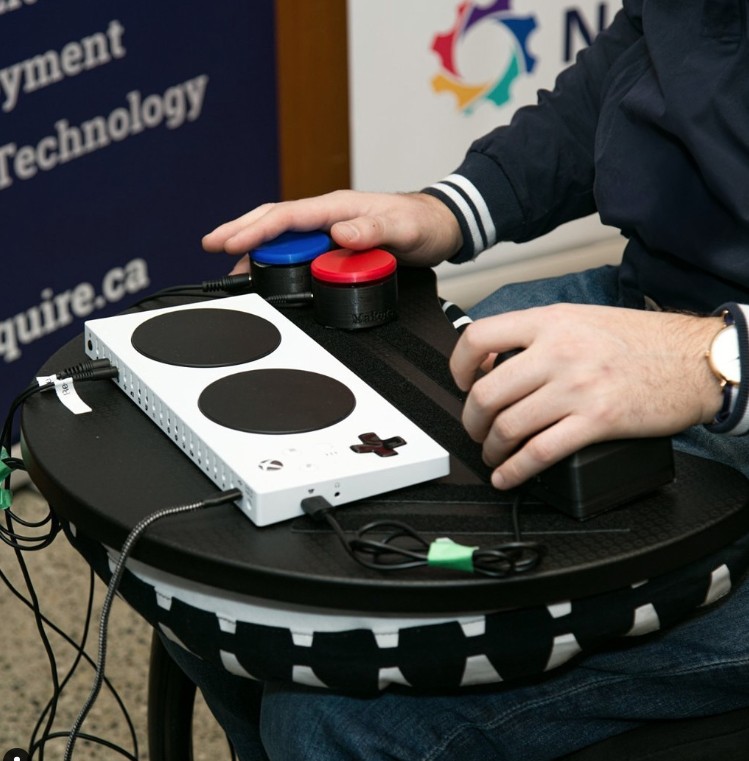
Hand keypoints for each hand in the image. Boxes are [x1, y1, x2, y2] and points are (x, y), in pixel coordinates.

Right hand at [202, 190, 461, 273]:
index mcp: (339, 207)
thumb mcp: (404, 229)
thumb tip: (339, 231)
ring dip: (255, 246)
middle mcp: (330, 214)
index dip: (255, 229)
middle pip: (275, 220)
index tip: (229, 241)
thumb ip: (373, 230)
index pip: (287, 216)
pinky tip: (267, 267)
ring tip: (230, 263)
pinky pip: (299, 247)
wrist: (442, 226)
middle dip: (240, 230)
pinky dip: (278, 256)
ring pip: (283, 234)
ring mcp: (331, 227)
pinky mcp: (336, 242)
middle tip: (211, 244)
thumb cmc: (424, 225)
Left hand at [449, 304, 724, 489]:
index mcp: (550, 322)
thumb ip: (538, 335)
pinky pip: (539, 452)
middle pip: (486, 391)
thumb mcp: (581, 319)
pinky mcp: (596, 421)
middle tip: (475, 428)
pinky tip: (508, 476)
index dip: (458, 364)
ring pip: (508, 425)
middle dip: (471, 419)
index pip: (480, 337)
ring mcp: (576, 387)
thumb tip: (496, 361)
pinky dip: (515, 470)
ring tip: (493, 453)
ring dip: (491, 448)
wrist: (694, 359)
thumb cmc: (640, 340)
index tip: (460, 382)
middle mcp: (558, 352)